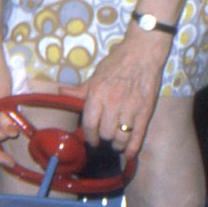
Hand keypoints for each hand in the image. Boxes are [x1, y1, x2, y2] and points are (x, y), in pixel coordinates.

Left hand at [70, 34, 168, 161]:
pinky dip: (132, 148)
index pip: (89, 123)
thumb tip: (62, 93)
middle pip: (105, 133)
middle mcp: (112, 103)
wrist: (142, 53)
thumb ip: (81, 89)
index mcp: (97, 94)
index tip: (91, 140)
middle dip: (104, 138)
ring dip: (117, 144)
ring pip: (120, 137)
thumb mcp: (96, 74)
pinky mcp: (145, 112)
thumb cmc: (117, 62)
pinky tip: (128, 153)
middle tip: (104, 138)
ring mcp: (130, 109)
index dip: (89, 136)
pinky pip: (138, 136)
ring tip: (116, 143)